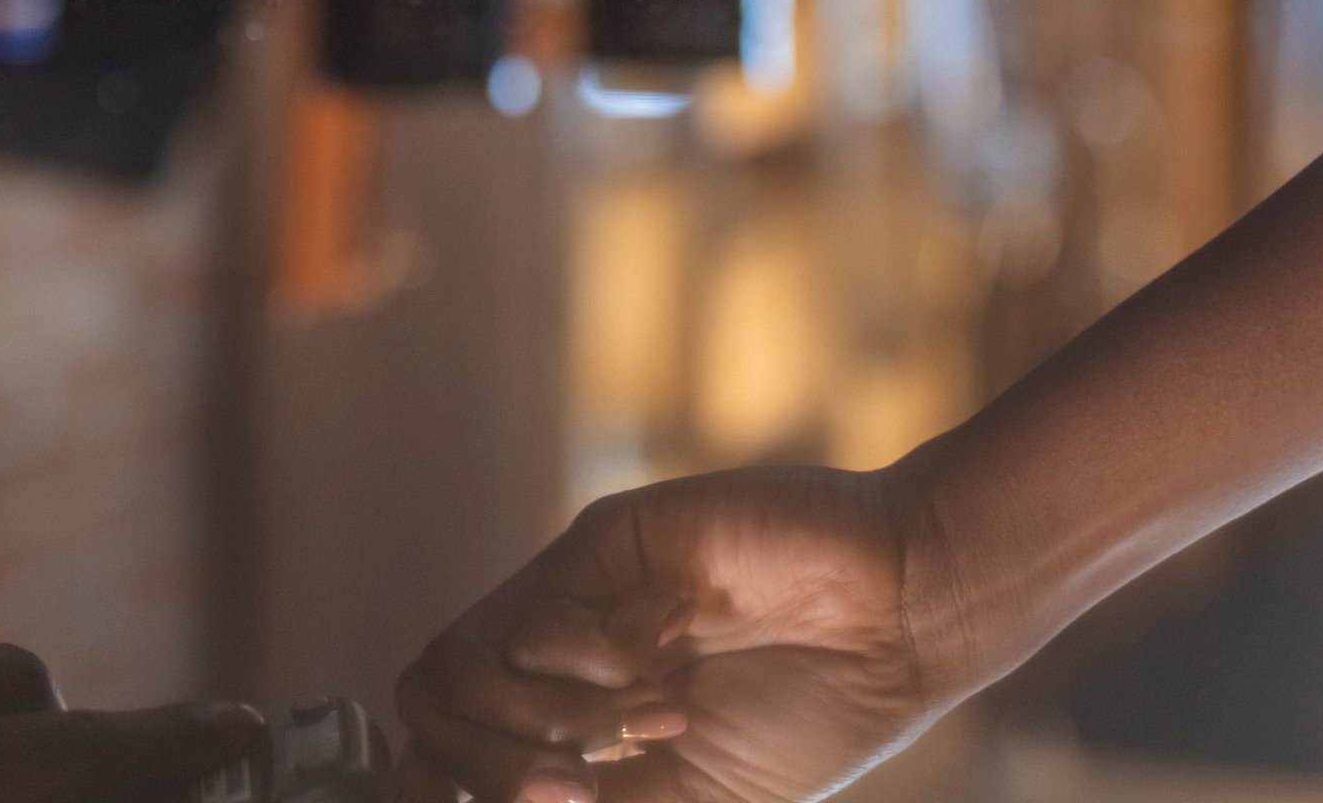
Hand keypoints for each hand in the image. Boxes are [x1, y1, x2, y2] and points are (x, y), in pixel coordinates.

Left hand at [392, 467, 968, 802]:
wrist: (896, 617)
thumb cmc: (811, 715)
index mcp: (565, 726)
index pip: (438, 760)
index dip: (441, 794)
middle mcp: (548, 660)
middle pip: (427, 715)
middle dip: (489, 773)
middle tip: (578, 792)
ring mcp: (565, 601)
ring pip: (455, 673)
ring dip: (544, 725)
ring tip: (644, 728)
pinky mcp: (595, 544)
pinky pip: (534, 624)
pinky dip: (592, 668)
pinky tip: (669, 660)